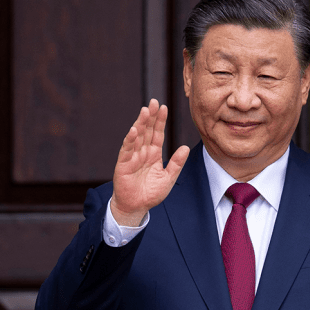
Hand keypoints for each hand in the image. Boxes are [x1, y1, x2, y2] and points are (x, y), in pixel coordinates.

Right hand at [111, 99, 189, 225]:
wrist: (136, 207)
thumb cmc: (151, 193)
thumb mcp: (168, 178)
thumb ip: (176, 163)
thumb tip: (186, 148)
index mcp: (154, 154)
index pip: (157, 134)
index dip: (160, 121)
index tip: (164, 107)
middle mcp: (143, 152)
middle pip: (147, 131)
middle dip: (150, 116)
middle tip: (154, 102)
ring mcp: (132, 157)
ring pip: (137, 137)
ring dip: (140, 124)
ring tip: (145, 111)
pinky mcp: (123, 164)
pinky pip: (127, 150)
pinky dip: (130, 140)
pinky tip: (133, 130)